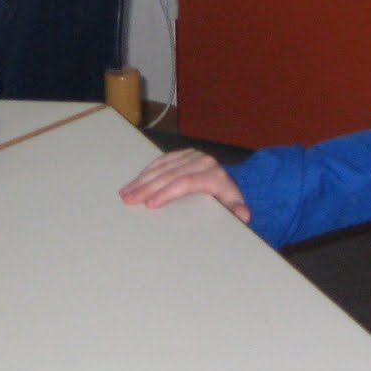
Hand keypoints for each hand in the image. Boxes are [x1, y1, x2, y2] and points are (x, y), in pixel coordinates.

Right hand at [118, 149, 249, 221]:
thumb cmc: (228, 199)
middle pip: (170, 174)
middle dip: (147, 187)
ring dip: (142, 180)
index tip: (151, 204)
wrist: (229, 183)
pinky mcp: (182, 155)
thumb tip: (244, 215)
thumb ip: (238, 212)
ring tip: (126, 193)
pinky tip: (134, 182)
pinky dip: (145, 172)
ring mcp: (191, 156)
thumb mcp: (235, 207)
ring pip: (162, 166)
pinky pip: (161, 161)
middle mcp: (202, 161)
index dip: (167, 192)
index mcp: (214, 174)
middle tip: (130, 199)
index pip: (187, 182)